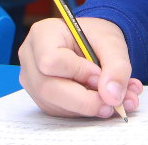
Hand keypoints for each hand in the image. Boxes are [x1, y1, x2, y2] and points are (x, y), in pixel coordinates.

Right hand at [18, 17, 142, 118]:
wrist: (93, 43)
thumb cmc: (96, 37)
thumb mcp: (112, 43)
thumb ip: (117, 67)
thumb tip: (112, 97)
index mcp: (42, 34)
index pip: (50, 61)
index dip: (78, 73)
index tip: (100, 74)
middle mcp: (30, 59)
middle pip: (48, 89)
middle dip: (85, 100)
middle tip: (114, 101)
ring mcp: (33, 81)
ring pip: (56, 105)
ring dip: (90, 108)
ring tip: (117, 98)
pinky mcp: (42, 98)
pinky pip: (61, 112)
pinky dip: (86, 111)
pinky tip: (103, 100)